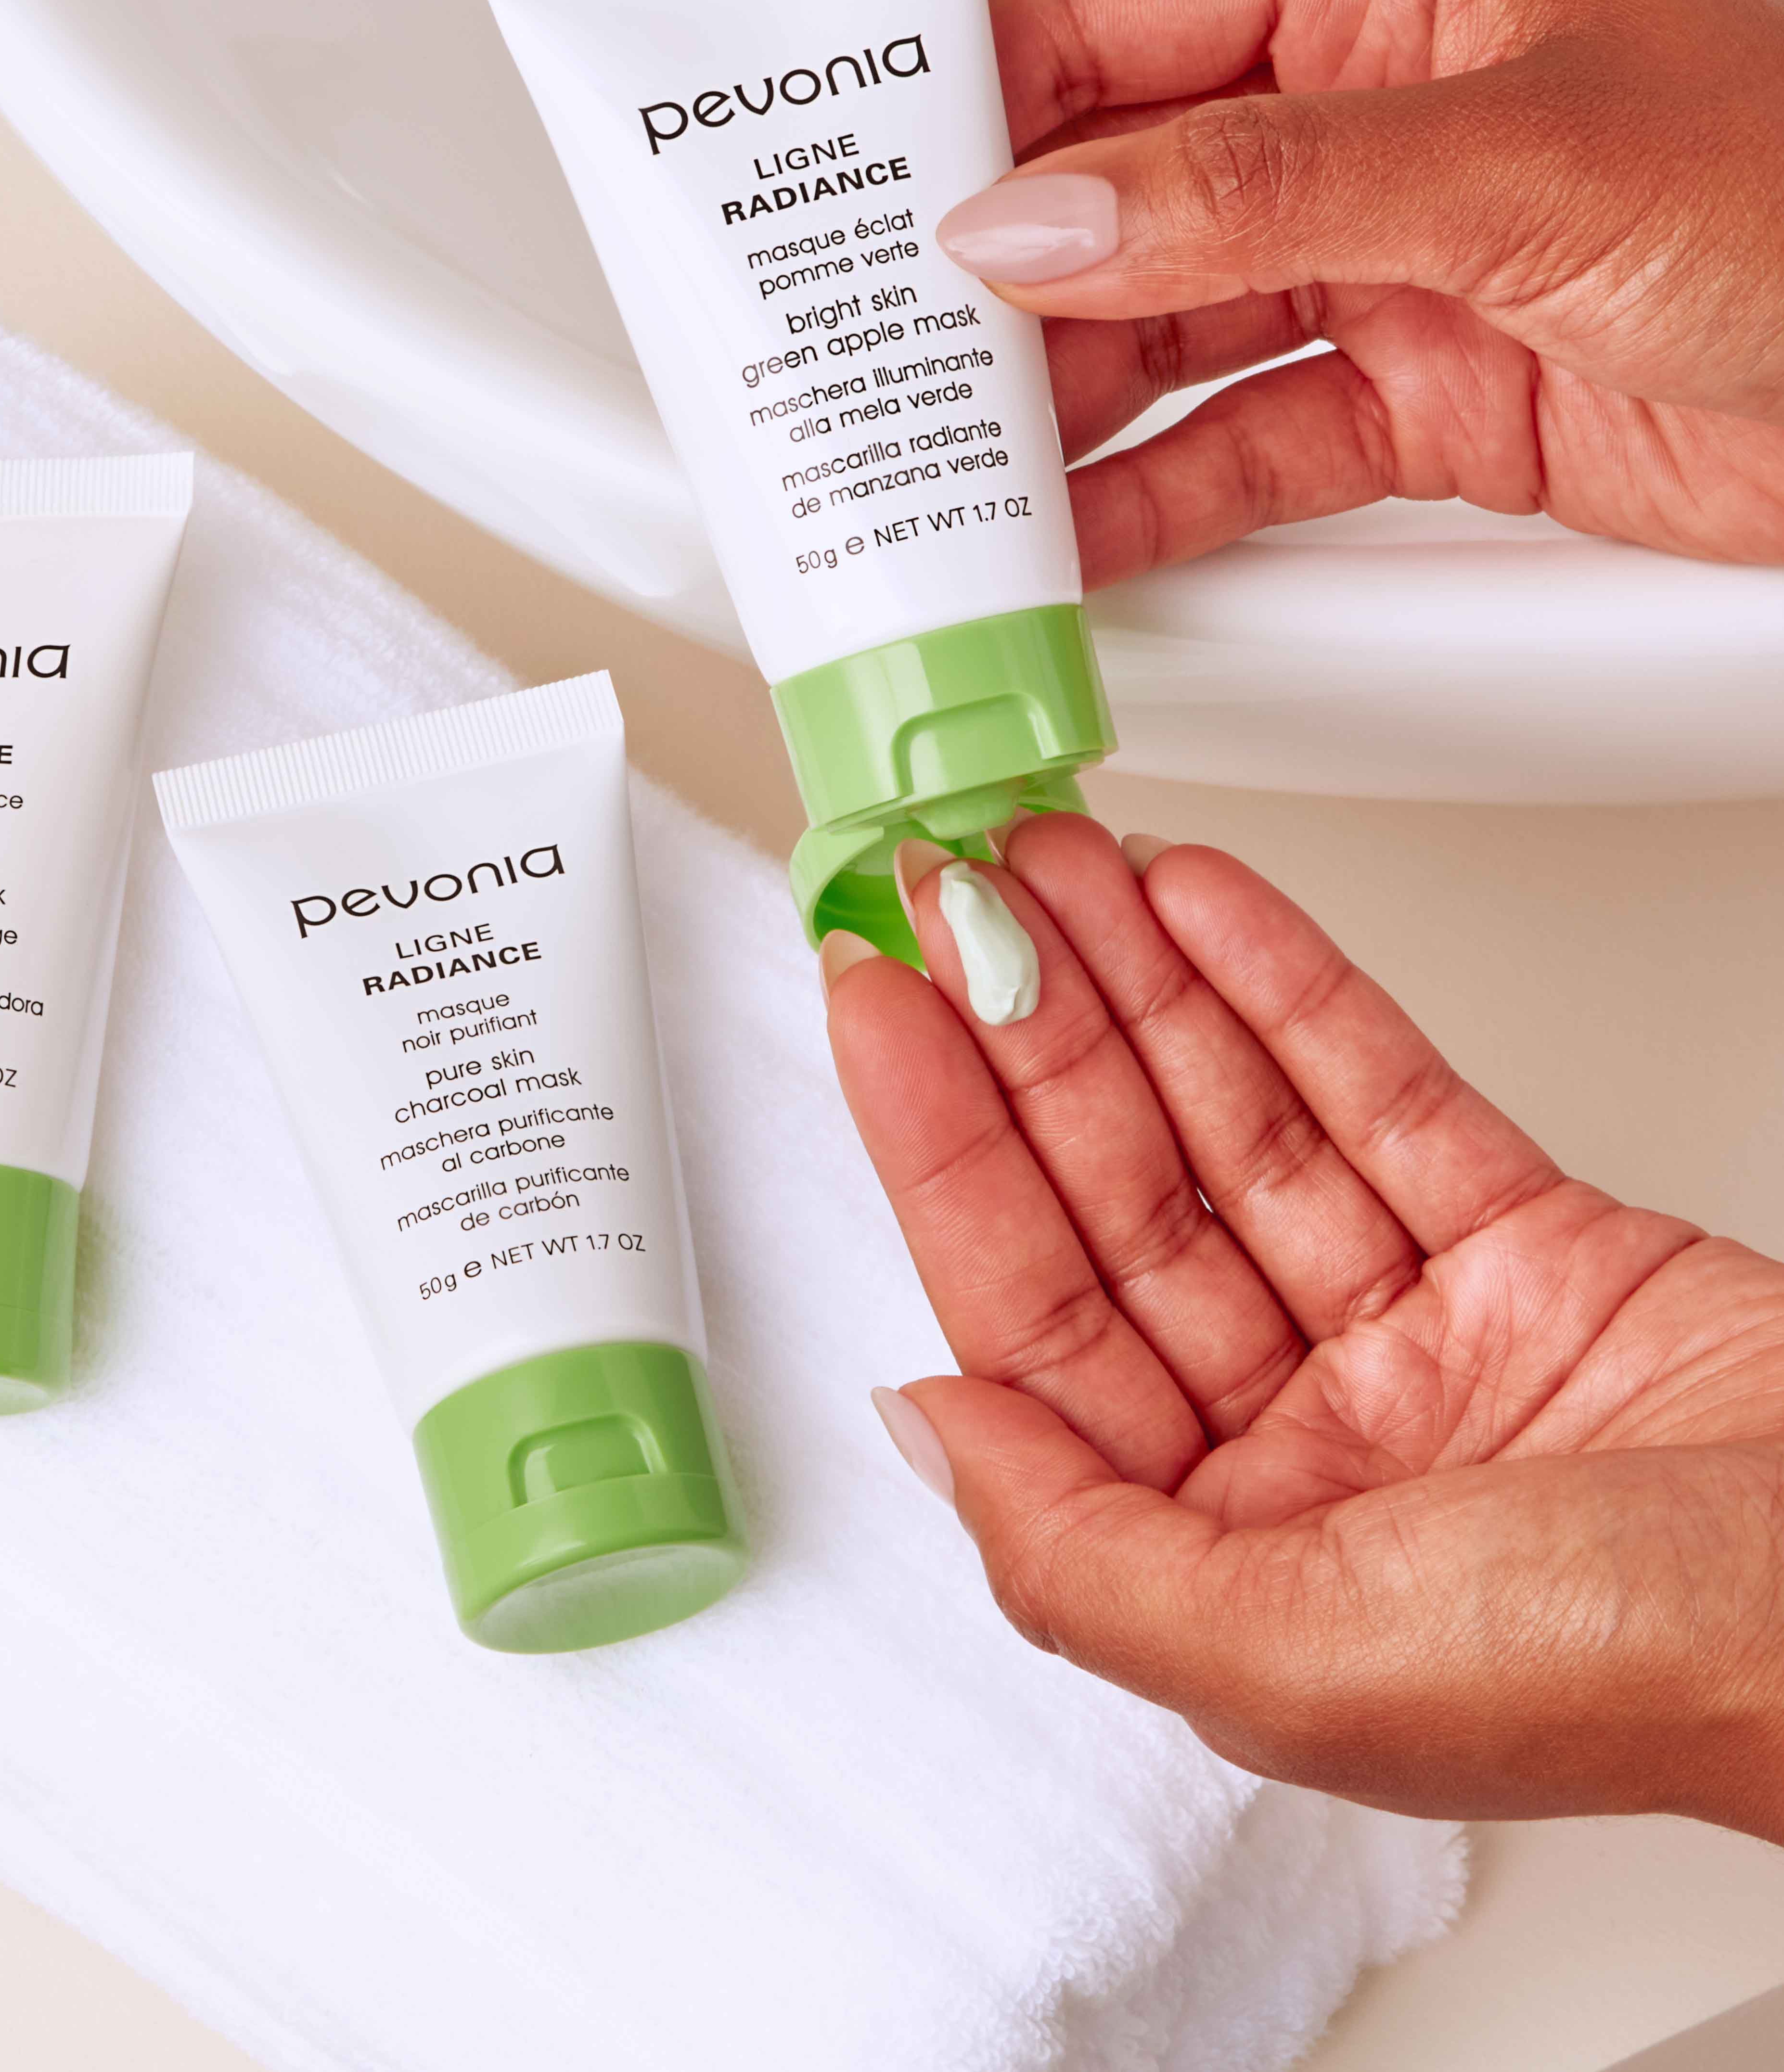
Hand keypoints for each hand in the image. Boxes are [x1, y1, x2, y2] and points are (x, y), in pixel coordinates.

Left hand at [823, 812, 1783, 1835]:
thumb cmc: (1655, 1670)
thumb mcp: (1301, 1662)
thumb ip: (1077, 1552)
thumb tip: (925, 1426)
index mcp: (1228, 1547)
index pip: (1030, 1303)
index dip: (939, 1138)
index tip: (878, 997)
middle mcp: (1305, 1441)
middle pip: (1117, 1194)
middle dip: (1027, 1030)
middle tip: (950, 892)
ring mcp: (1416, 1337)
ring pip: (1230, 1124)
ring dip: (1136, 984)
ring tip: (1048, 862)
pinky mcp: (1525, 1252)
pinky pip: (1371, 1096)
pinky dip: (1283, 990)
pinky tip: (1194, 903)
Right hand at [933, 0, 1783, 583]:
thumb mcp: (1518, 157)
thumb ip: (1257, 190)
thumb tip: (1041, 214)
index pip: (1113, 16)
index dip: (974, 98)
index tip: (864, 187)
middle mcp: (1357, 114)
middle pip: (1109, 189)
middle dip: (988, 275)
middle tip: (875, 351)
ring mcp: (1374, 262)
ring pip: (1153, 330)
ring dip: (1049, 403)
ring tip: (945, 463)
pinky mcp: (1405, 397)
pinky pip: (1232, 445)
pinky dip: (1146, 499)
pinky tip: (1067, 537)